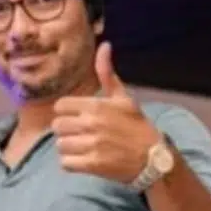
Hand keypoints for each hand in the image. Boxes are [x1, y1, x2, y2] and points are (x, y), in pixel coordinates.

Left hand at [52, 42, 160, 182]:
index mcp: (97, 106)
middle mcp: (92, 124)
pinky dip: (71, 163)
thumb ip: (107, 74)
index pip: (60, 106)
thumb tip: (104, 46)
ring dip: (69, 148)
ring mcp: (92, 145)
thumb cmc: (137, 126)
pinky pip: (65, 163)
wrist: (153, 157)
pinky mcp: (93, 165)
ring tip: (82, 148)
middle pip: (57, 126)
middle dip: (66, 130)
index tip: (76, 117)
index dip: (66, 112)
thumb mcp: (123, 97)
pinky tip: (83, 160)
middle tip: (80, 134)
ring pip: (60, 145)